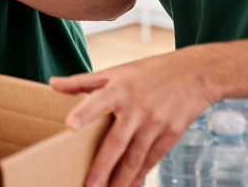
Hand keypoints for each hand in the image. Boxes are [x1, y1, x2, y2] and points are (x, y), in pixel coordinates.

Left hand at [50, 50, 213, 186]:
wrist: (195, 73)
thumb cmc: (150, 71)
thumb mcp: (117, 71)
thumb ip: (83, 81)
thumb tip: (52, 83)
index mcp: (119, 88)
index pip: (98, 99)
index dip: (84, 112)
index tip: (70, 125)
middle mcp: (137, 107)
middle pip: (117, 141)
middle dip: (102, 166)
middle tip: (89, 186)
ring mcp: (155, 123)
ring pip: (135, 157)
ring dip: (121, 179)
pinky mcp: (171, 135)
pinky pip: (151, 160)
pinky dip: (140, 176)